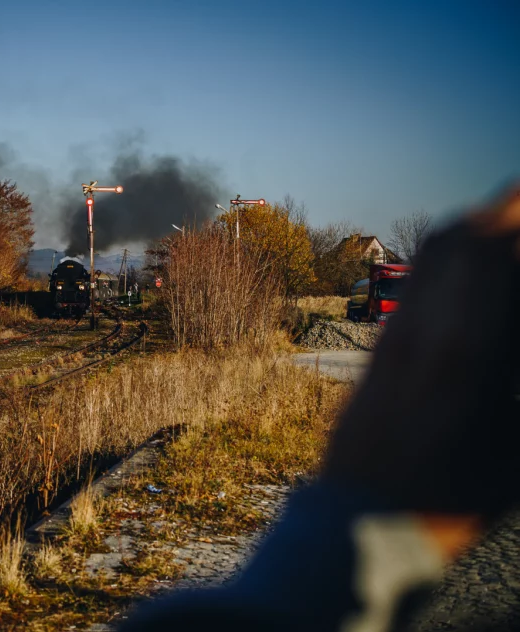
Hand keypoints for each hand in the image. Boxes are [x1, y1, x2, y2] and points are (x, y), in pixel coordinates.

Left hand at [323, 183, 519, 552]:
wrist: (358, 523)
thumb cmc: (448, 500)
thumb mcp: (518, 454)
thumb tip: (513, 343)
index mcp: (466, 358)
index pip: (495, 261)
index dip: (517, 222)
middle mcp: (423, 333)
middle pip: (459, 244)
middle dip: (503, 212)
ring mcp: (393, 336)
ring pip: (428, 261)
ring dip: (471, 230)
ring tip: (504, 223)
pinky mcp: (377, 347)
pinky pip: (412, 283)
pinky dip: (444, 259)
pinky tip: (466, 268)